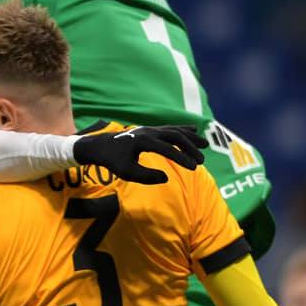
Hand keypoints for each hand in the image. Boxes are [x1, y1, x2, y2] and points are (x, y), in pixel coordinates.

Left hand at [72, 125, 206, 183]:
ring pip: (174, 130)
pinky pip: (169, 128)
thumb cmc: (112, 161)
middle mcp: (148, 131)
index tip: (194, 168)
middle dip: (190, 147)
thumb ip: (145, 176)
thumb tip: (166, 177)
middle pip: (175, 136)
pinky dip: (182, 130)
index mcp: (143, 140)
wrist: (100, 146)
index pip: (168, 149)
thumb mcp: (126, 172)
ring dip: (190, 137)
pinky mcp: (149, 130)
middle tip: (201, 160)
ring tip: (205, 145)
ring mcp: (149, 129)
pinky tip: (194, 131)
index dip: (182, 158)